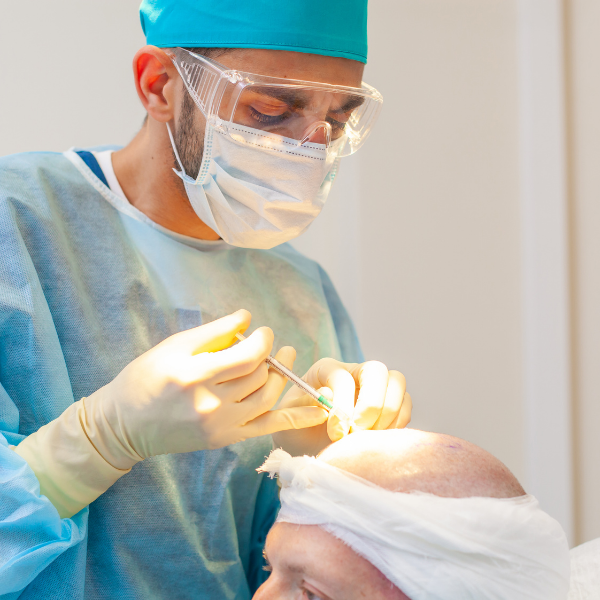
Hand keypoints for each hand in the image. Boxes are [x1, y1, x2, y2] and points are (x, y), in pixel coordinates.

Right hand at [13, 310, 327, 517]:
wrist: (123, 425)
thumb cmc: (145, 378)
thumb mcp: (174, 346)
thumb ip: (214, 332)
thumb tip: (247, 318)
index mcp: (195, 376)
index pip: (247, 356)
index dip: (263, 340)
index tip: (263, 332)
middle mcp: (211, 405)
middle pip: (258, 377)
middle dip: (272, 356)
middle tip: (274, 344)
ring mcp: (220, 427)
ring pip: (267, 399)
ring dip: (282, 377)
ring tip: (286, 360)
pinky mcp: (224, 440)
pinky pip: (267, 428)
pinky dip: (294, 419)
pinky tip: (319, 412)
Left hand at [272, 358, 411, 456]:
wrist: (308, 448)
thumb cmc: (297, 429)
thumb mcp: (289, 416)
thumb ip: (303, 403)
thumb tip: (328, 393)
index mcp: (327, 369)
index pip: (342, 377)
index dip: (342, 405)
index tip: (335, 433)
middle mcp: (354, 371)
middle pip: (377, 371)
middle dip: (371, 404)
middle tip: (357, 432)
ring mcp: (376, 386)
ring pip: (397, 384)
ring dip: (386, 415)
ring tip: (364, 438)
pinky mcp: (391, 404)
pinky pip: (406, 406)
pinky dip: (396, 424)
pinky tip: (375, 440)